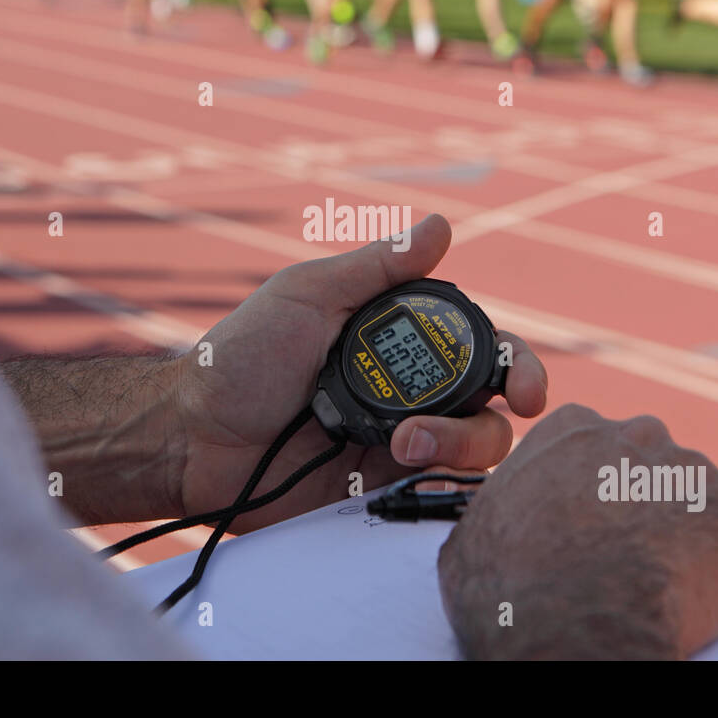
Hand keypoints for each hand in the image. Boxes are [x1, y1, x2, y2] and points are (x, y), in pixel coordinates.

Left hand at [171, 214, 546, 530]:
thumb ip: (376, 267)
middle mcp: (409, 390)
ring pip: (473, 451)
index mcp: (399, 339)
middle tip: (502, 411)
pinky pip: (432, 492)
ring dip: (460, 445)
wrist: (194, 436)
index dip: (517, 362)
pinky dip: (439, 483)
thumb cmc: (242, 356)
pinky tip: (408, 469)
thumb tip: (441, 225)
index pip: (479, 347)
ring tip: (405, 444)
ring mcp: (397, 442)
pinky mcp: (378, 489)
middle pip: (491, 404)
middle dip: (501, 411)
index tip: (524, 382)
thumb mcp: (308, 296)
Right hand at [437, 404, 717, 658]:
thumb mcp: (481, 531)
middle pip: (658, 474)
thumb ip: (510, 512)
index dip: (602, 497)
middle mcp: (641, 435)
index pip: (599, 452)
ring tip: (677, 600)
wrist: (569, 624)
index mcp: (573, 429)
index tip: (597, 534)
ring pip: (705, 514)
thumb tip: (513, 536)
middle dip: (654, 513)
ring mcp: (698, 474)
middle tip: (636, 568)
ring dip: (697, 549)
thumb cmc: (508, 587)